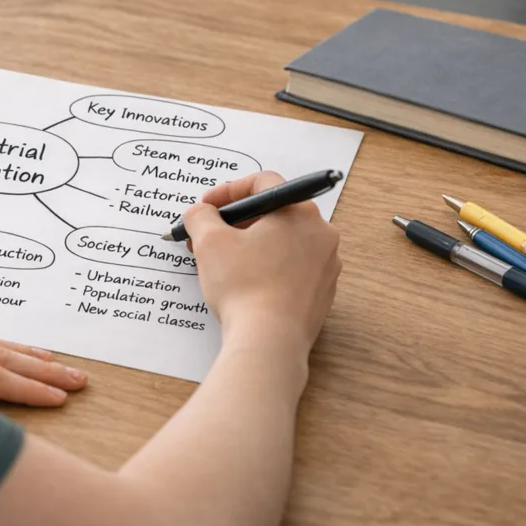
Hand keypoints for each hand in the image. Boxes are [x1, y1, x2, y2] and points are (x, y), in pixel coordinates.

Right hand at [182, 171, 340, 357]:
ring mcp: (326, 266)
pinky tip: (243, 284)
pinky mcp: (321, 294)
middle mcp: (321, 234)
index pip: (263, 183)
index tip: (207, 207)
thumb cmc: (244, 286)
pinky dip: (266, 269)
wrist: (269, 341)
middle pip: (274, 213)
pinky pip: (290, 270)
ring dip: (250, 245)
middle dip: (237, 222)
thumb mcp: (209, 241)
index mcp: (299, 213)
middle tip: (209, 234)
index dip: (229, 191)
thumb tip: (200, 213)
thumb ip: (200, 216)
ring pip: (282, 243)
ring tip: (221, 262)